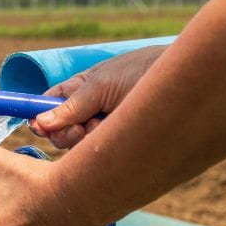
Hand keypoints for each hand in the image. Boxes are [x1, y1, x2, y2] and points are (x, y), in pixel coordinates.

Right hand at [31, 45, 166, 147]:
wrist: (187, 80)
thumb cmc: (142, 72)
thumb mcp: (100, 85)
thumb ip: (70, 106)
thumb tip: (38, 123)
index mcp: (79, 90)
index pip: (48, 106)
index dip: (40, 117)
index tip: (39, 126)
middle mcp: (89, 111)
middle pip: (58, 131)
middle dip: (63, 133)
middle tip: (81, 127)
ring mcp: (105, 129)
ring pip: (77, 146)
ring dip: (85, 139)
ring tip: (105, 126)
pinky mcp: (121, 144)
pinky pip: (99, 154)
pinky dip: (102, 146)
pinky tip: (116, 135)